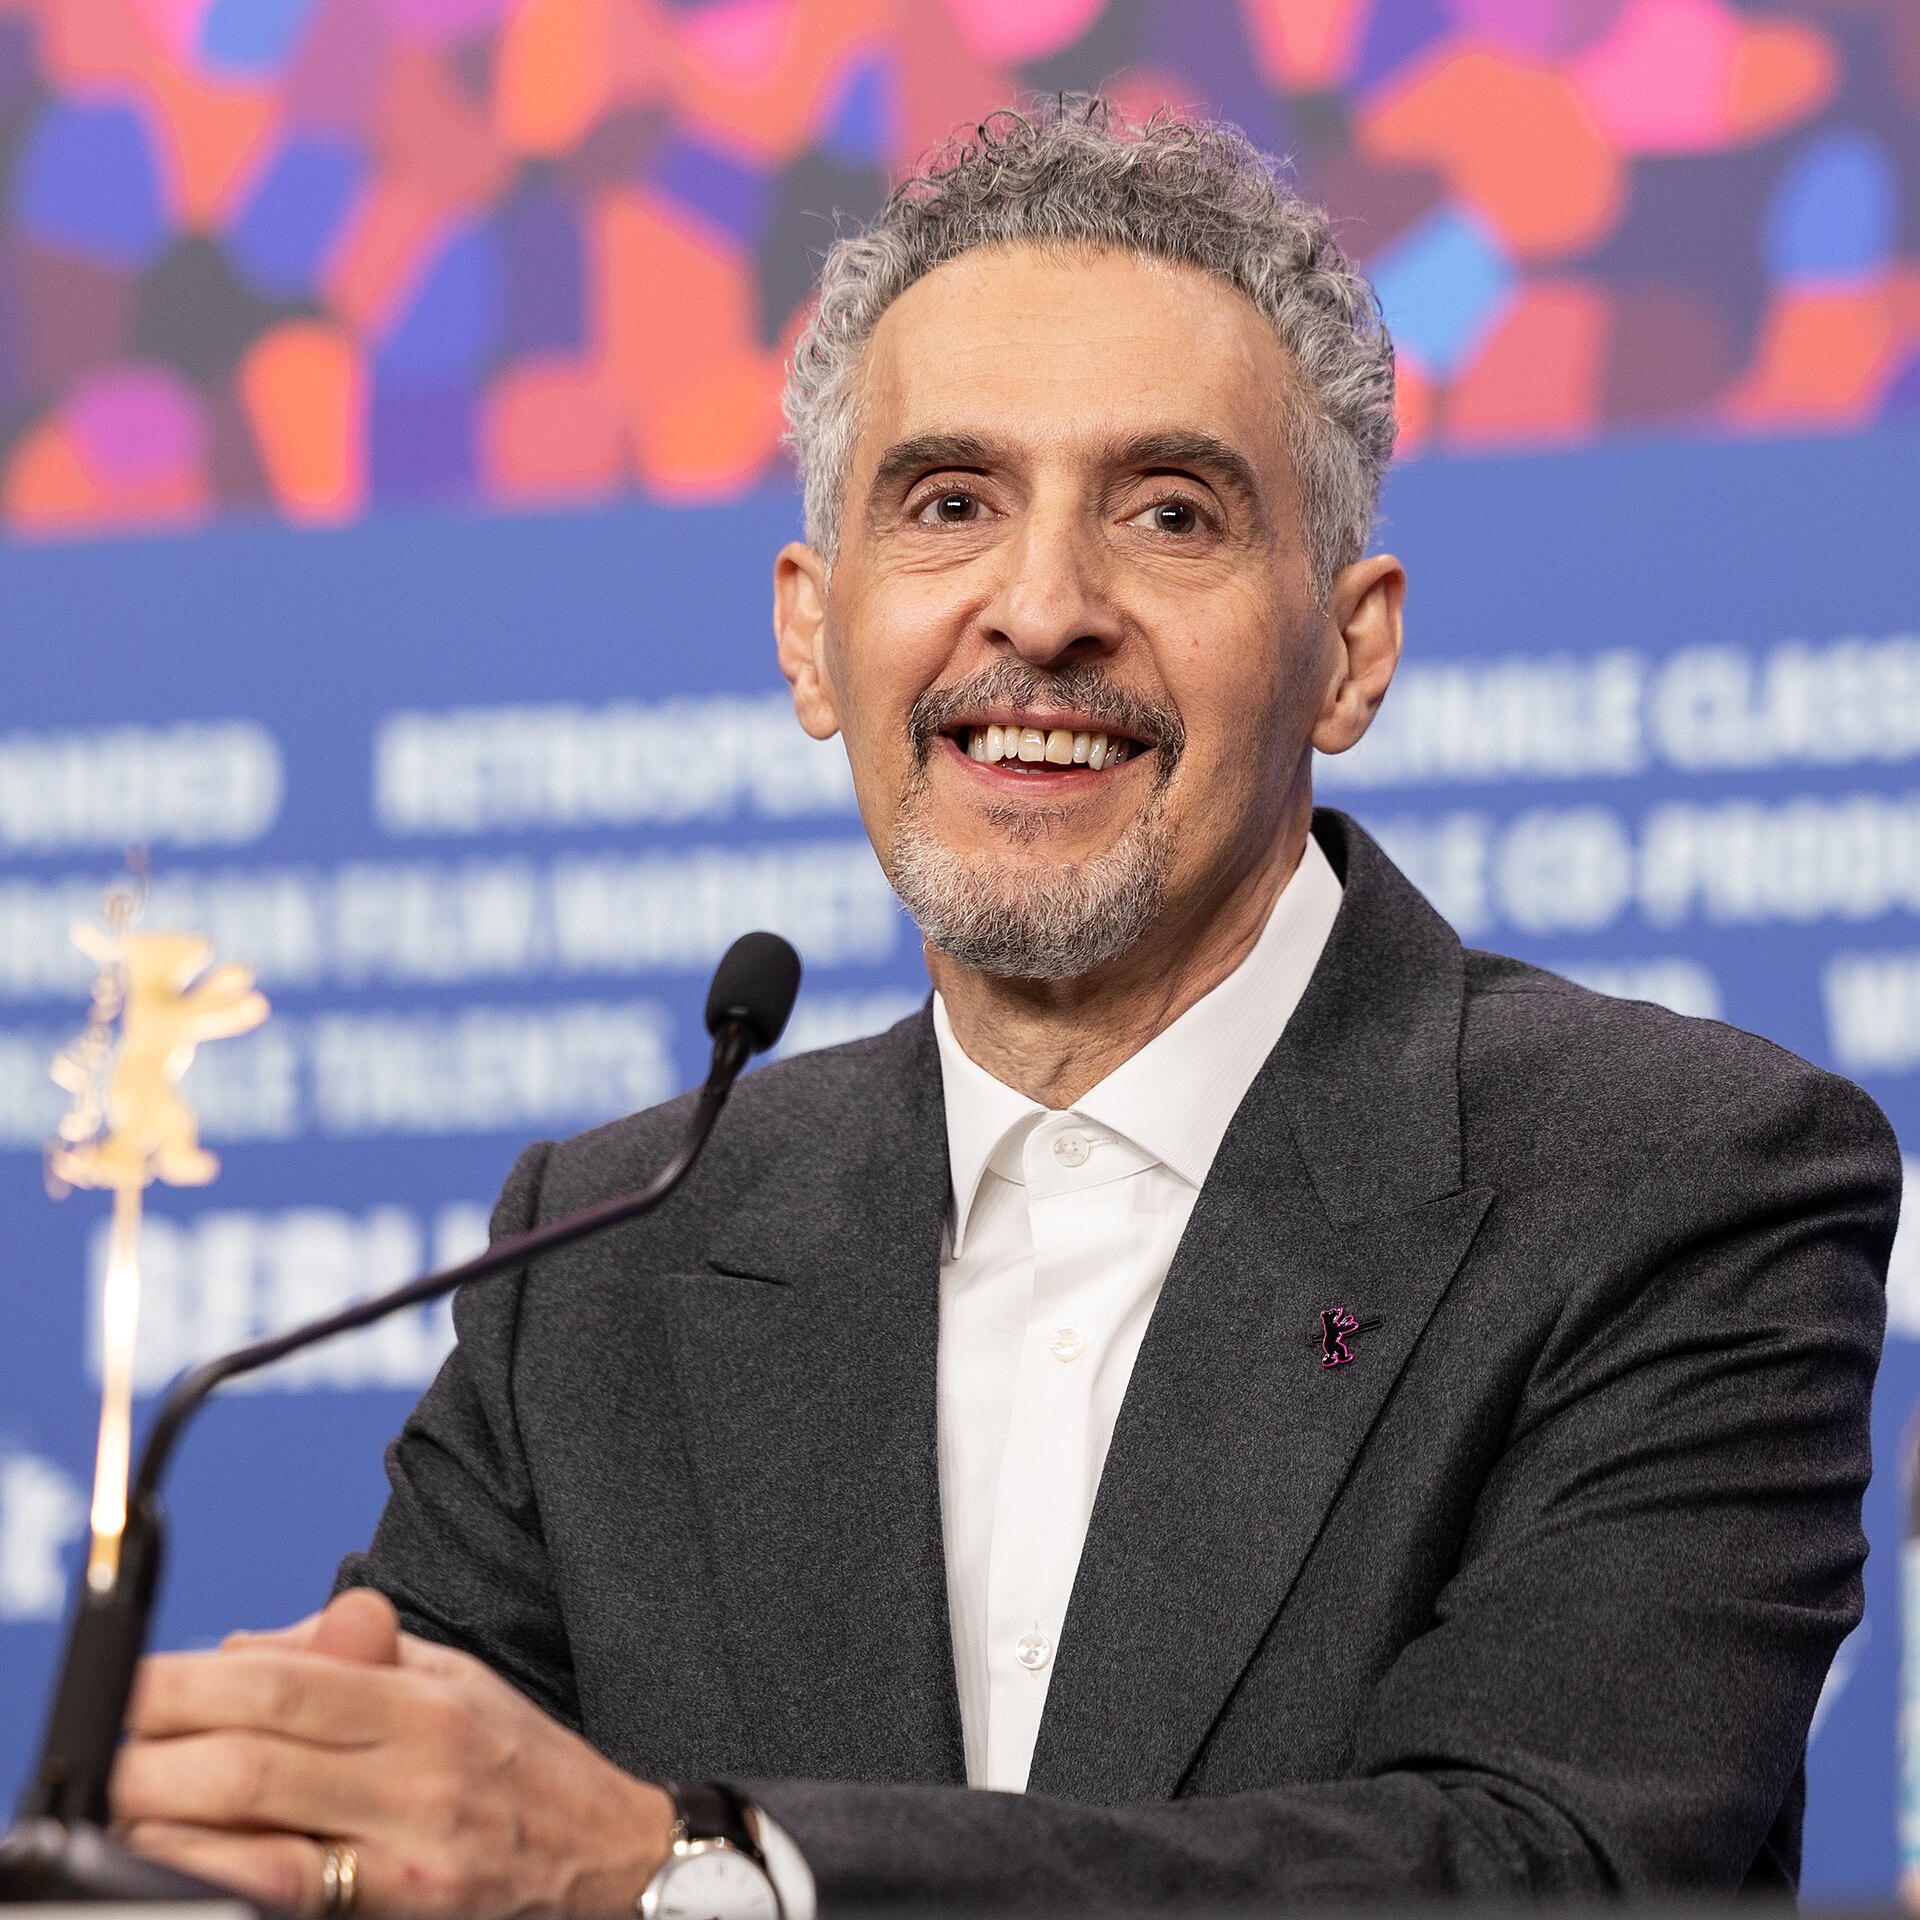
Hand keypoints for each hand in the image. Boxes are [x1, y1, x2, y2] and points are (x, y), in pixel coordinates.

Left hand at [111, 1589, 676, 1917]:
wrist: (610, 1858)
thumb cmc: (527, 1765)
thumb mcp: (459, 1680)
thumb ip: (357, 1657)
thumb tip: (244, 1650)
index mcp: (426, 1705)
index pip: (285, 1685)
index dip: (192, 1684)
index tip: (139, 1685)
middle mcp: (417, 1778)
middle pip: (256, 1761)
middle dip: (160, 1756)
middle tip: (115, 1751)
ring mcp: (407, 1862)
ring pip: (260, 1845)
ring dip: (174, 1828)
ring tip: (132, 1808)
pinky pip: (291, 1903)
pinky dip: (227, 1885)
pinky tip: (188, 1868)